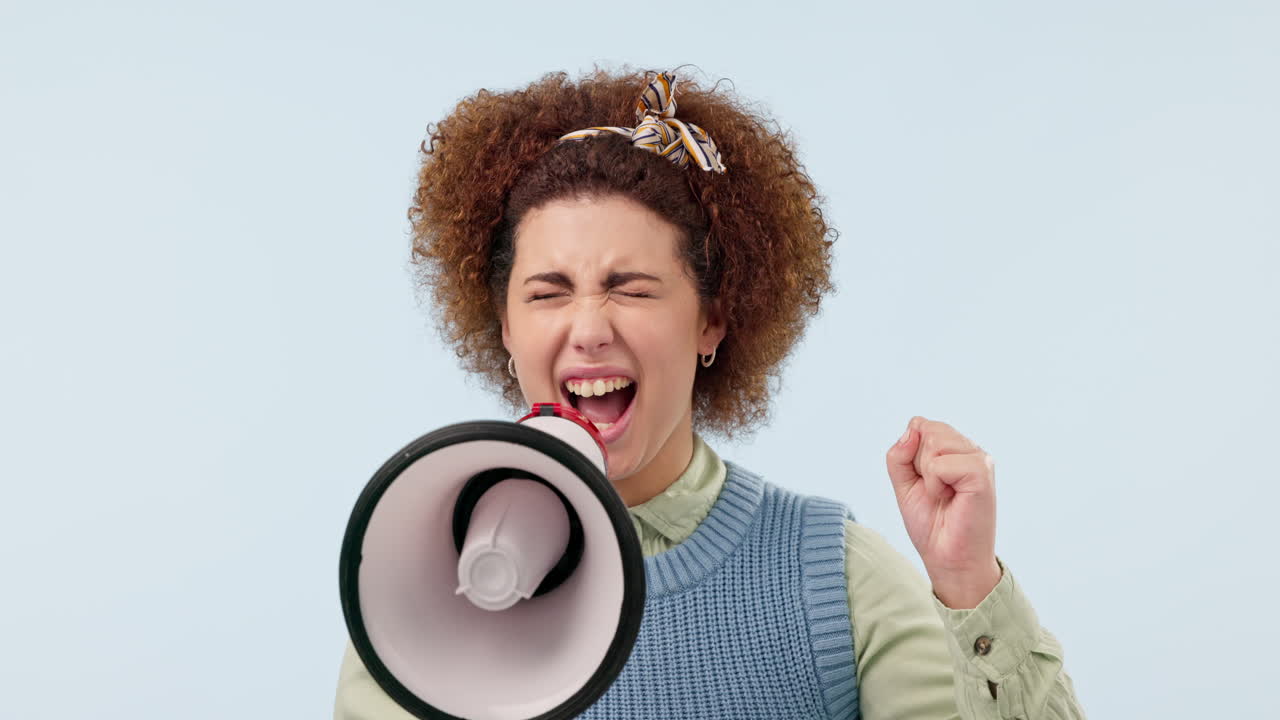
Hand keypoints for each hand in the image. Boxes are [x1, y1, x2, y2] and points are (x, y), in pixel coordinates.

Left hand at [886, 416, 1001, 608]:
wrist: (948, 559)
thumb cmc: (931, 525)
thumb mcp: (904, 484)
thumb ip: (900, 454)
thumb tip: (913, 427)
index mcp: (955, 449)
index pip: (920, 425)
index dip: (911, 455)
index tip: (924, 483)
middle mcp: (970, 449)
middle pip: (927, 429)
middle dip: (918, 464)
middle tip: (935, 491)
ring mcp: (979, 459)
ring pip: (934, 441)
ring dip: (927, 474)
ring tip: (943, 495)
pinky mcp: (981, 472)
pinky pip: (940, 462)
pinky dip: (935, 483)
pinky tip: (949, 499)